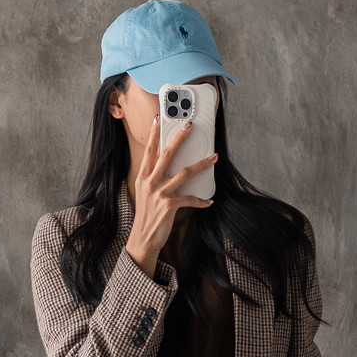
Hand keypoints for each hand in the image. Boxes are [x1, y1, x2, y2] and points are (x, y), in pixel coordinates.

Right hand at [124, 114, 217, 277]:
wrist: (142, 238)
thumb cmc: (147, 213)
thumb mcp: (145, 191)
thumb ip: (154, 177)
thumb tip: (168, 164)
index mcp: (143, 176)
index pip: (149, 150)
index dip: (154, 133)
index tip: (158, 118)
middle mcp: (150, 181)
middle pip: (167, 153)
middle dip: (180, 137)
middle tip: (190, 125)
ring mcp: (159, 193)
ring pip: (184, 172)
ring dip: (201, 164)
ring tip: (214, 158)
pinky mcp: (169, 206)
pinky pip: (190, 199)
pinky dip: (201, 200)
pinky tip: (209, 201)